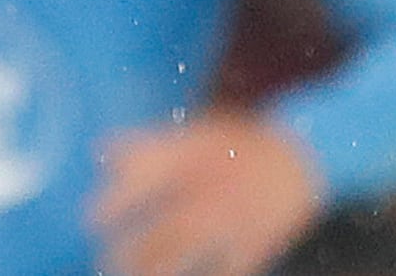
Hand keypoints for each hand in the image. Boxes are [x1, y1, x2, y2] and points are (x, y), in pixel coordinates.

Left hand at [89, 114, 324, 275]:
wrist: (304, 157)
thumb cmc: (240, 144)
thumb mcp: (196, 132)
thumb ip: (150, 144)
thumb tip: (100, 150)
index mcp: (196, 158)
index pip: (147, 178)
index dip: (115, 201)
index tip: (91, 217)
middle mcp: (214, 190)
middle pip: (164, 229)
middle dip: (129, 251)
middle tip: (106, 259)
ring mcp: (236, 222)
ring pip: (187, 256)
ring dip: (153, 271)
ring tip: (132, 275)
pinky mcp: (255, 246)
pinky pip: (221, 271)